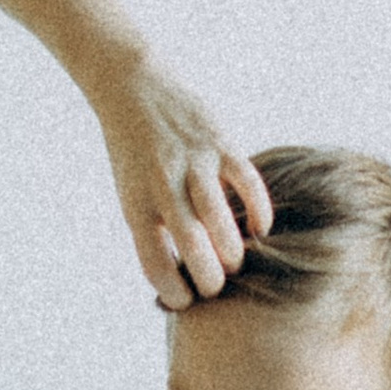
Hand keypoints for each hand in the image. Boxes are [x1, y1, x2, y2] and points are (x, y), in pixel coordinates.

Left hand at [91, 59, 269, 304]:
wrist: (132, 88)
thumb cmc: (134, 154)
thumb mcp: (131, 194)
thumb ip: (155, 230)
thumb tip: (182, 277)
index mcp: (135, 202)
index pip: (153, 262)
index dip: (172, 292)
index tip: (185, 301)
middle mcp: (162, 184)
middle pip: (192, 245)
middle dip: (211, 279)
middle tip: (218, 288)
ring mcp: (194, 162)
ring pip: (220, 219)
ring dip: (233, 251)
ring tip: (234, 262)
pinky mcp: (220, 142)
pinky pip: (247, 182)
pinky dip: (258, 211)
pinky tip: (259, 229)